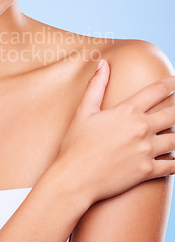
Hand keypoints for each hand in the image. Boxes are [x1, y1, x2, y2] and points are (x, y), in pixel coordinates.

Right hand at [54, 60, 174, 205]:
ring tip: (174, 132)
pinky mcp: (148, 171)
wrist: (75, 177)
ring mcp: (147, 151)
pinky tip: (174, 158)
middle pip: (173, 114)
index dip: (171, 84)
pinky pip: (173, 165)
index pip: (156, 91)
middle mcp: (141, 129)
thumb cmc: (76, 144)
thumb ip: (96, 86)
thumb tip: (103, 64)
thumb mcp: (83, 111)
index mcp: (127, 112)